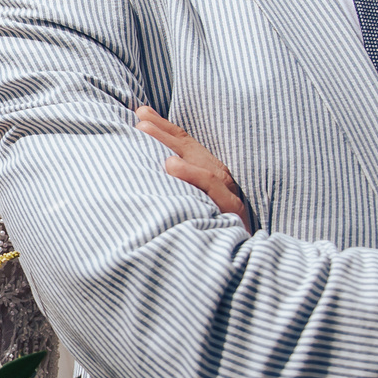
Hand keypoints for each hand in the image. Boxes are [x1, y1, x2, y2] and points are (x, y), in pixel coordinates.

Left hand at [134, 106, 252, 230]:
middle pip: (190, 149)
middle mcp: (220, 180)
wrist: (238, 264)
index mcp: (209, 176)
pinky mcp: (231, 210)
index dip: (164, 128)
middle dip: (163, 131)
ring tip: (146, 132)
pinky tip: (171, 167)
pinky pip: (212, 187)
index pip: (185, 146)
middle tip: (139, 119)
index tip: (140, 113)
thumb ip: (172, 186)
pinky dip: (192, 175)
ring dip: (171, 146)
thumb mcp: (187, 205)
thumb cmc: (208, 233)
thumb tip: (147, 169)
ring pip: (200, 163)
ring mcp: (227, 193)